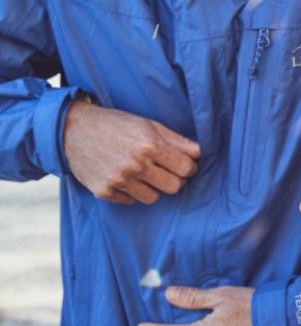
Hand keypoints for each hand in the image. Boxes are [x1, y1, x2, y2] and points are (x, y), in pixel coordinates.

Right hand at [63, 101, 200, 203]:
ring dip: (154, 187)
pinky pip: (131, 201)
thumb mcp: (149, 125)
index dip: (189, 167)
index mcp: (150, 145)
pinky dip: (133, 192)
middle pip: (174, 187)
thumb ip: (177, 140)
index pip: (185, 168)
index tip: (185, 164)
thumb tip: (201, 152)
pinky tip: (127, 177)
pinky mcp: (104, 192)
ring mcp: (119, 180)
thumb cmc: (116, 124)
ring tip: (146, 173)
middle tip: (168, 171)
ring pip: (154, 198)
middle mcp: (136, 164)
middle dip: (176, 179)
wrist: (73, 130)